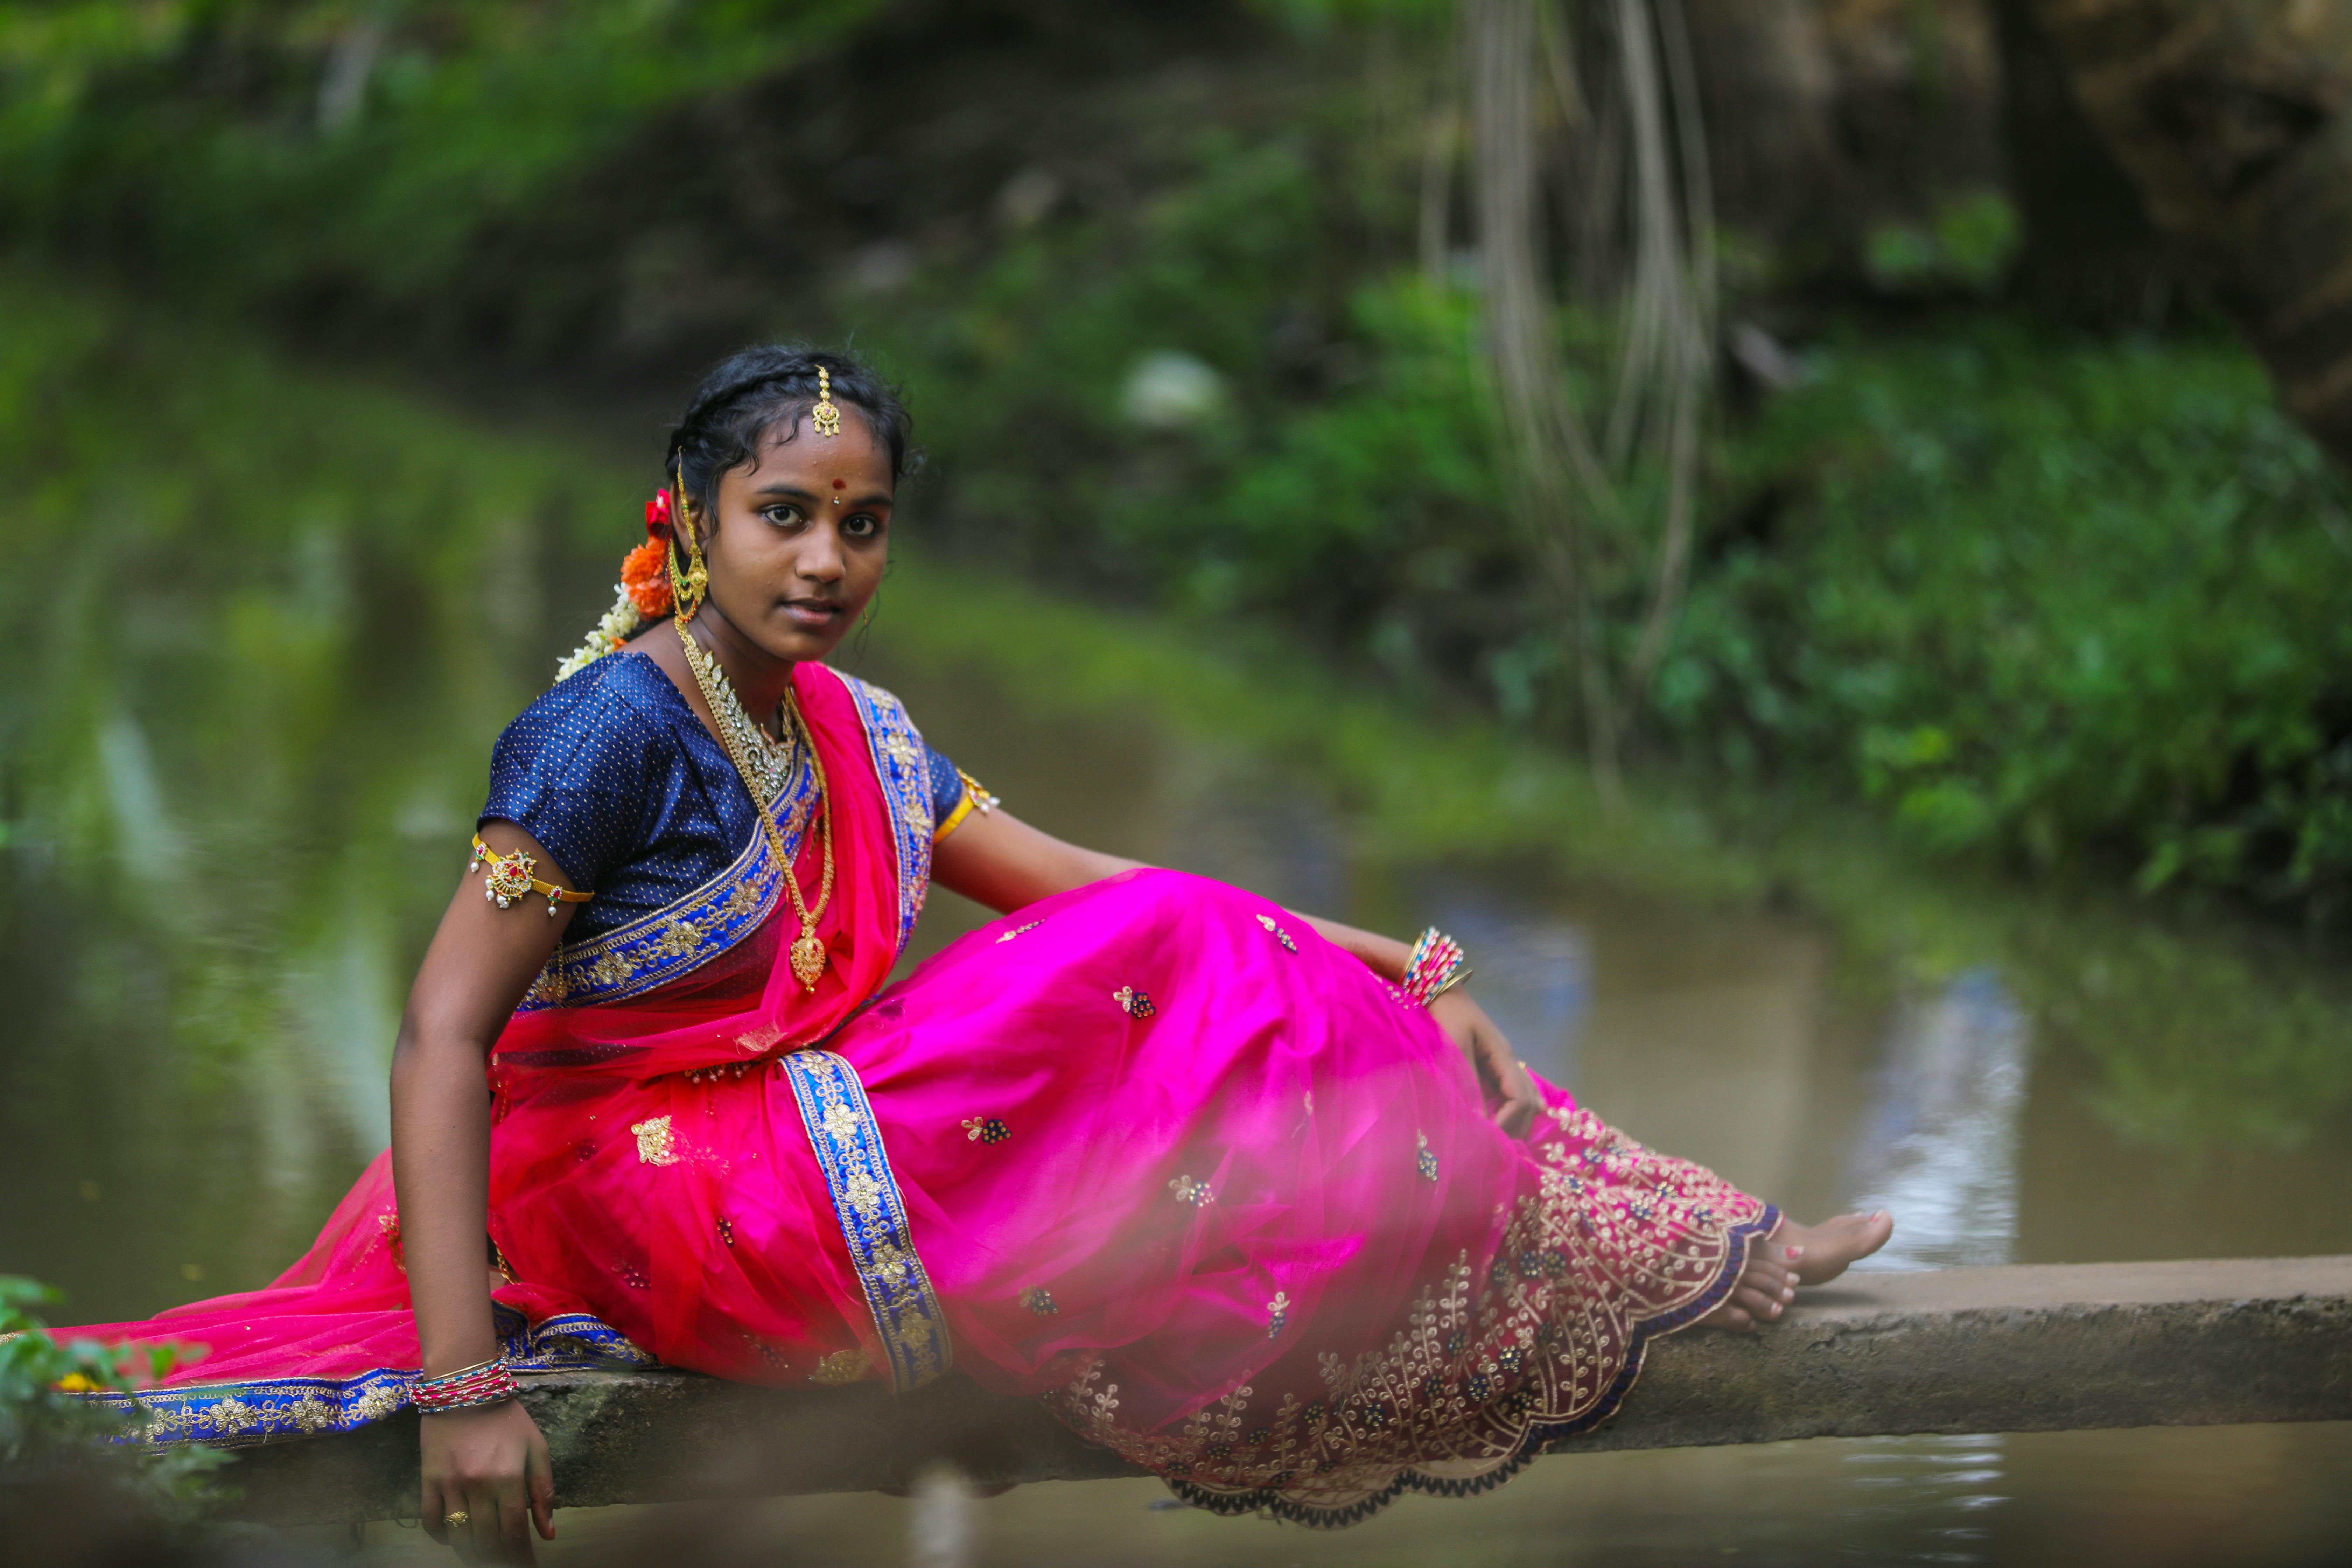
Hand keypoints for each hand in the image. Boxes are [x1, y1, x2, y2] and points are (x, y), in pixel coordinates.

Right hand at [421, 1400, 554, 1562]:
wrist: (465, 1388)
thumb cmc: (507, 1418)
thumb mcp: (536, 1447)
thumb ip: (543, 1491)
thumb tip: (548, 1533)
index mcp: (509, 1478)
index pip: (515, 1532)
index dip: (521, 1556)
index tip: (527, 1566)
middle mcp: (478, 1485)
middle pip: (486, 1540)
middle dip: (499, 1558)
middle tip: (506, 1563)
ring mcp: (450, 1484)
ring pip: (458, 1535)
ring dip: (471, 1553)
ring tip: (483, 1556)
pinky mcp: (428, 1479)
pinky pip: (430, 1520)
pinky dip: (441, 1536)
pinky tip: (453, 1539)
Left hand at [1430, 989, 1541, 1137]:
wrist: (1436, 989)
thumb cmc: (1443, 1015)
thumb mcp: (1453, 1048)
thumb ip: (1466, 1082)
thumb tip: (1478, 1120)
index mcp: (1503, 1056)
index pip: (1521, 1098)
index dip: (1509, 1122)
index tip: (1491, 1139)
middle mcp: (1509, 1060)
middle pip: (1530, 1102)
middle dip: (1516, 1126)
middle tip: (1496, 1147)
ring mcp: (1503, 1061)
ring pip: (1526, 1097)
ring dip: (1516, 1120)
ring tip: (1499, 1140)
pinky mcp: (1492, 1063)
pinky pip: (1512, 1091)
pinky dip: (1510, 1110)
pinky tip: (1497, 1122)